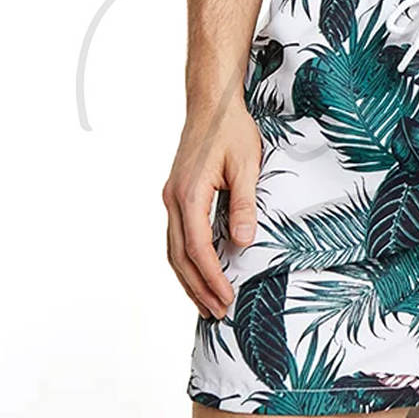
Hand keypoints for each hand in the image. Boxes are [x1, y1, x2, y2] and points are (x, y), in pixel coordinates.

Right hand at [162, 99, 261, 316]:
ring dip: (189, 279)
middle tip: (219, 314)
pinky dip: (186, 260)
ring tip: (207, 304)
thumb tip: (242, 243)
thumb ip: (243, 205)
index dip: (212, 278)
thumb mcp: (246, 166)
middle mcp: (173, 200)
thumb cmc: (232, 131)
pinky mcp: (176, 195)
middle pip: (180, 257)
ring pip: (173, 250)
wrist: (211, 103)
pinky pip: (177, 237)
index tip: (228, 299)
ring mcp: (171, 198)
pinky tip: (199, 273)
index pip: (198, 249)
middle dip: (198, 288)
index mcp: (189, 195)